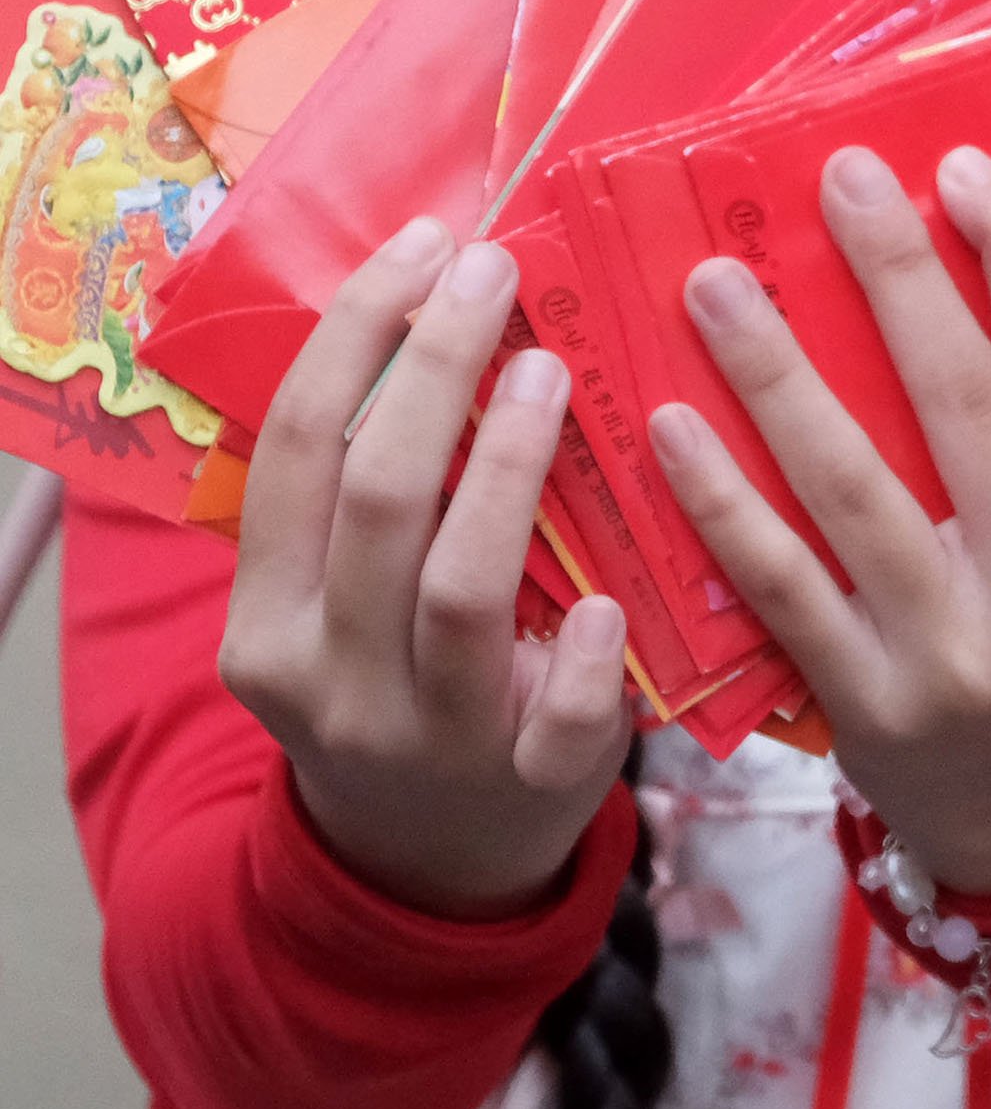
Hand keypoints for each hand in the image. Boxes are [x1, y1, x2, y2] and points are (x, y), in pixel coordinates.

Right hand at [220, 219, 630, 917]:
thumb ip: (365, 501)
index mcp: (269, 620)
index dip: (355, 339)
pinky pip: (556, 715)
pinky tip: (603, 599)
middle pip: (378, 500)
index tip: (424, 245)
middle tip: (494, 274)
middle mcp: (331, 678)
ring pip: (460, 589)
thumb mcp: (340, 608)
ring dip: (512, 470)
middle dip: (431, 371)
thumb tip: (433, 311)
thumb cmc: (399, 683)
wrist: (427, 863)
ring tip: (554, 372)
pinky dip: (579, 653)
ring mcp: (432, 736)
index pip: (296, 451)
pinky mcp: (531, 784)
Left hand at [649, 144, 990, 895]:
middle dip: (897, 278)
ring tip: (716, 283)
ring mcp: (957, 648)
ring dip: (777, 373)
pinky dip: (721, 498)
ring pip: (854, 485)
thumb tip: (978, 254)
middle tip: (837, 180)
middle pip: (963, 404)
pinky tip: (670, 425)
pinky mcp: (868, 699)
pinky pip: (780, 578)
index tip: (959, 167)